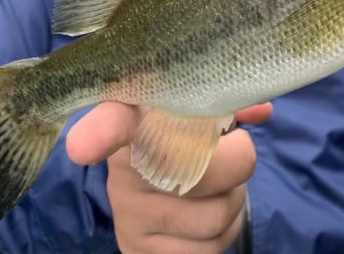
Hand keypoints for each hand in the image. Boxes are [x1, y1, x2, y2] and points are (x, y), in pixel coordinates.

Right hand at [66, 102, 271, 253]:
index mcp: (132, 119)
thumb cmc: (179, 135)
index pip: (111, 122)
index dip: (101, 132)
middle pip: (200, 173)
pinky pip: (208, 250)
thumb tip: (259, 111)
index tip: (84, 145)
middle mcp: (121, 169)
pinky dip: (225, 232)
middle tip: (233, 154)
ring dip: (234, 200)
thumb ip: (226, 104)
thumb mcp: (196, 111)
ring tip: (218, 187)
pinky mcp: (138, 250)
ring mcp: (128, 216)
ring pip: (214, 216)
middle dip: (237, 163)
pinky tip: (207, 215)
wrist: (146, 187)